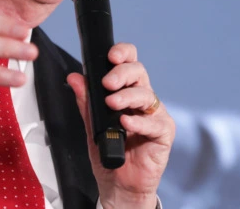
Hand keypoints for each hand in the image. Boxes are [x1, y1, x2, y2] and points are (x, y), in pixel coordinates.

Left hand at [67, 43, 174, 208]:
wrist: (118, 185)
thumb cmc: (109, 154)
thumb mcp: (91, 126)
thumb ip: (86, 102)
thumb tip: (75, 78)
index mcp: (127, 92)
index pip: (129, 63)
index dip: (123, 54)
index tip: (111, 56)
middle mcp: (142, 100)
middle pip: (139, 72)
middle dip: (122, 73)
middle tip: (107, 83)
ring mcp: (154, 115)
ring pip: (146, 94)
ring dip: (127, 97)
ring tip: (112, 104)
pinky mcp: (163, 133)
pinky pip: (154, 122)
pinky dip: (138, 121)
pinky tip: (126, 122)